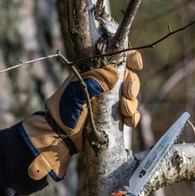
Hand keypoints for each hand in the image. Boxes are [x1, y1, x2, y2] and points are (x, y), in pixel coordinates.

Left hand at [21, 50, 142, 180]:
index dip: (130, 60)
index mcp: (95, 74)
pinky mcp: (113, 119)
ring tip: (125, 111)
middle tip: (127, 95)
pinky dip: (133, 117)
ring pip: (132, 97)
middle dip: (132, 86)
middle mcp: (105, 86)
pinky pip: (130, 115)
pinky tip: (128, 121)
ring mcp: (110, 103)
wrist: (59, 135)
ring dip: (132, 103)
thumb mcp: (74, 92)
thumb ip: (92, 81)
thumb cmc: (62, 110)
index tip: (135, 65)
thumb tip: (115, 73)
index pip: (117, 60)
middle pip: (129, 79)